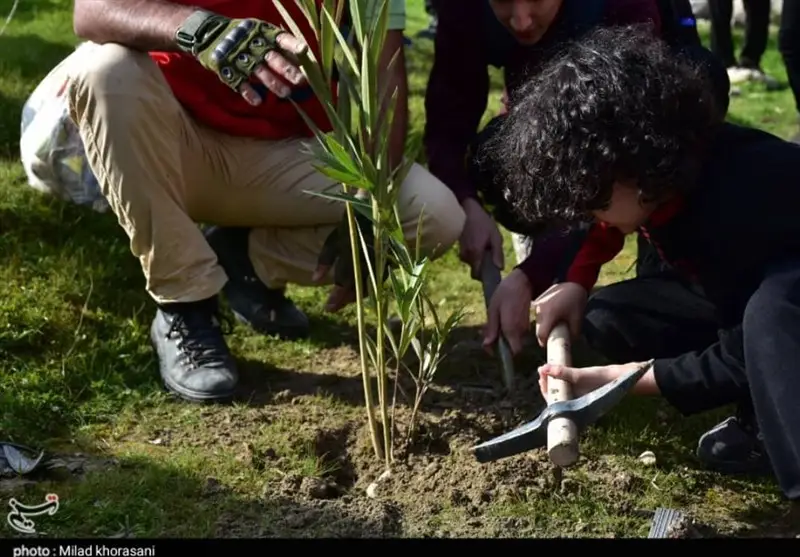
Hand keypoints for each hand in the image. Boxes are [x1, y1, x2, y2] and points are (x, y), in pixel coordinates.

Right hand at [176, 10, 307, 104]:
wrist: (208, 34)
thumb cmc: (244, 37)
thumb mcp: (261, 35)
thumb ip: (280, 48)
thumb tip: (303, 61)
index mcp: (262, 33)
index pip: (280, 38)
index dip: (292, 44)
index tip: (304, 51)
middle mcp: (252, 44)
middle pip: (272, 57)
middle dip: (287, 69)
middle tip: (300, 81)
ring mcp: (239, 56)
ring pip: (259, 72)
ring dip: (273, 84)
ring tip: (286, 93)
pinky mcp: (227, 69)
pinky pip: (239, 82)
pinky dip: (248, 92)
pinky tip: (258, 102)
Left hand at [312, 210, 375, 312]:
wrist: (376, 208)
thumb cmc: (350, 224)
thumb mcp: (334, 238)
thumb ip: (325, 259)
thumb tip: (316, 279)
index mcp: (352, 245)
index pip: (345, 276)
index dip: (337, 294)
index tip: (328, 308)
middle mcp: (368, 252)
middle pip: (357, 282)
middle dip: (344, 298)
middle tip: (333, 309)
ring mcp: (381, 255)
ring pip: (370, 282)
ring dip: (356, 295)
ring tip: (344, 302)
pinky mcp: (390, 258)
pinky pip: (379, 278)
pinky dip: (368, 287)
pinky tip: (358, 293)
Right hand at [459, 198, 503, 278]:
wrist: (467, 210)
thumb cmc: (483, 222)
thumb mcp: (495, 236)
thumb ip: (497, 253)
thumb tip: (500, 268)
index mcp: (475, 254)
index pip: (476, 275)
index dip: (484, 277)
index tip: (492, 273)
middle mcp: (466, 255)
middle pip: (475, 270)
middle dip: (483, 266)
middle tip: (490, 254)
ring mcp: (461, 252)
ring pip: (472, 263)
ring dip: (479, 258)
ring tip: (485, 244)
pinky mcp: (460, 248)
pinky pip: (469, 256)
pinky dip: (475, 253)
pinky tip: (479, 242)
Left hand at [483, 268, 531, 354]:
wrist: (522, 281)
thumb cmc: (504, 294)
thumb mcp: (493, 310)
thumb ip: (492, 329)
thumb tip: (487, 345)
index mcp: (511, 329)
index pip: (514, 352)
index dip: (504, 354)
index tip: (492, 348)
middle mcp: (520, 331)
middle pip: (512, 347)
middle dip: (500, 344)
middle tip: (488, 333)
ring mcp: (524, 326)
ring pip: (513, 339)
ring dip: (503, 335)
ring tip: (494, 322)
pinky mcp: (525, 322)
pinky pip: (515, 332)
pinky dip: (508, 329)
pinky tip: (501, 318)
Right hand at [532, 282, 587, 346]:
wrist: (573, 282)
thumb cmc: (576, 300)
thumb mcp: (577, 318)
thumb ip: (573, 332)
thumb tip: (569, 343)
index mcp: (549, 314)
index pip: (541, 334)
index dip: (544, 342)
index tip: (549, 345)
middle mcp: (540, 310)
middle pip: (538, 329)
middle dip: (545, 335)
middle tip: (555, 336)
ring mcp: (538, 305)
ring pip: (538, 322)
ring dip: (545, 326)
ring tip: (556, 323)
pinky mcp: (538, 301)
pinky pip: (539, 314)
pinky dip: (545, 318)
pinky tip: (554, 314)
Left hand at [537, 364, 615, 399]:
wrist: (620, 379)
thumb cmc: (600, 379)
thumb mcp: (580, 375)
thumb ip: (562, 372)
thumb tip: (544, 368)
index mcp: (572, 406)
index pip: (552, 401)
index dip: (545, 387)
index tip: (541, 373)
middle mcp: (574, 406)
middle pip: (555, 397)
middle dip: (547, 384)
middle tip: (542, 370)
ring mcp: (578, 400)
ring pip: (560, 392)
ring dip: (553, 381)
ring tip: (547, 370)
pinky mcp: (582, 394)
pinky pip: (567, 389)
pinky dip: (561, 381)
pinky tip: (558, 372)